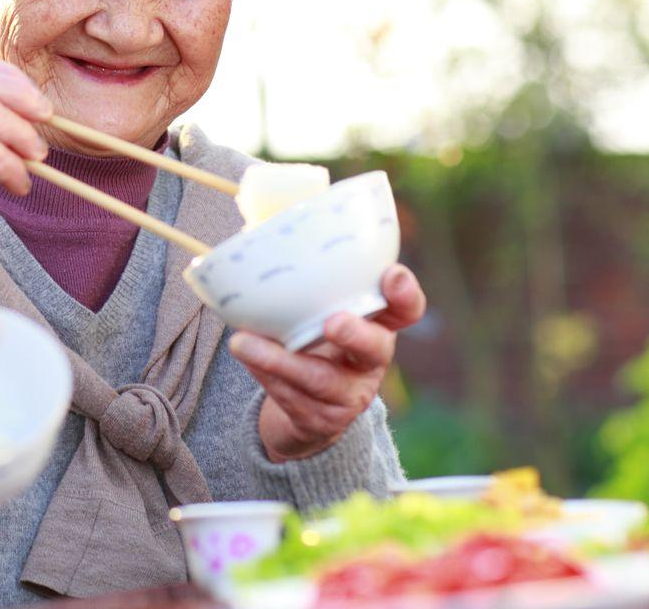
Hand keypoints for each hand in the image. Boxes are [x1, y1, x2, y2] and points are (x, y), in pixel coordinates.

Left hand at [229, 265, 426, 462]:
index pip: (405, 310)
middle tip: (333, 323)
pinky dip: (263, 374)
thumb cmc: (307, 341)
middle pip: (375, 348)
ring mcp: (350, 395)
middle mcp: (370, 360)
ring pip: (320, 379)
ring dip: (280, 360)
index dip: (404, 294)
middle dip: (356, 333)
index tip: (392, 275)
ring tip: (243, 342)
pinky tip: (244, 354)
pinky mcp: (321, 420)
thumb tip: (251, 227)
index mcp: (375, 325)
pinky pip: (291, 398)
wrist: (301, 412)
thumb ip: (300, 277)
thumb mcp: (313, 310)